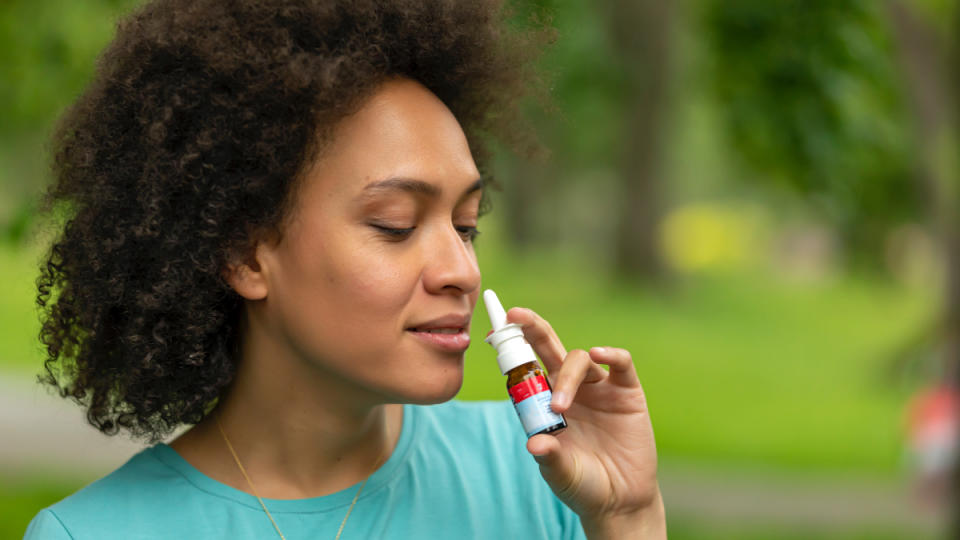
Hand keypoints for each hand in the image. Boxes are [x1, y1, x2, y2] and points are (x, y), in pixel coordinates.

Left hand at [506, 307, 663, 538]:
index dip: (510, 350)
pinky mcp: (626, 393)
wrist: (621, 501)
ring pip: (578, 359)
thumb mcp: (561, 474)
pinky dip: (610, 354)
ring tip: (560, 407)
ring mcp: (598, 388)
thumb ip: (549, 457)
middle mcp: (568, 389)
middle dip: (531, 329)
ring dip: (566, 377)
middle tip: (515, 315)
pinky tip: (599, 354)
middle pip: (548, 348)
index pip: (525, 368)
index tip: (491, 334)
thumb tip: (534, 443)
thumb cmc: (583, 486)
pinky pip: (620, 364)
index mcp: (544, 402)